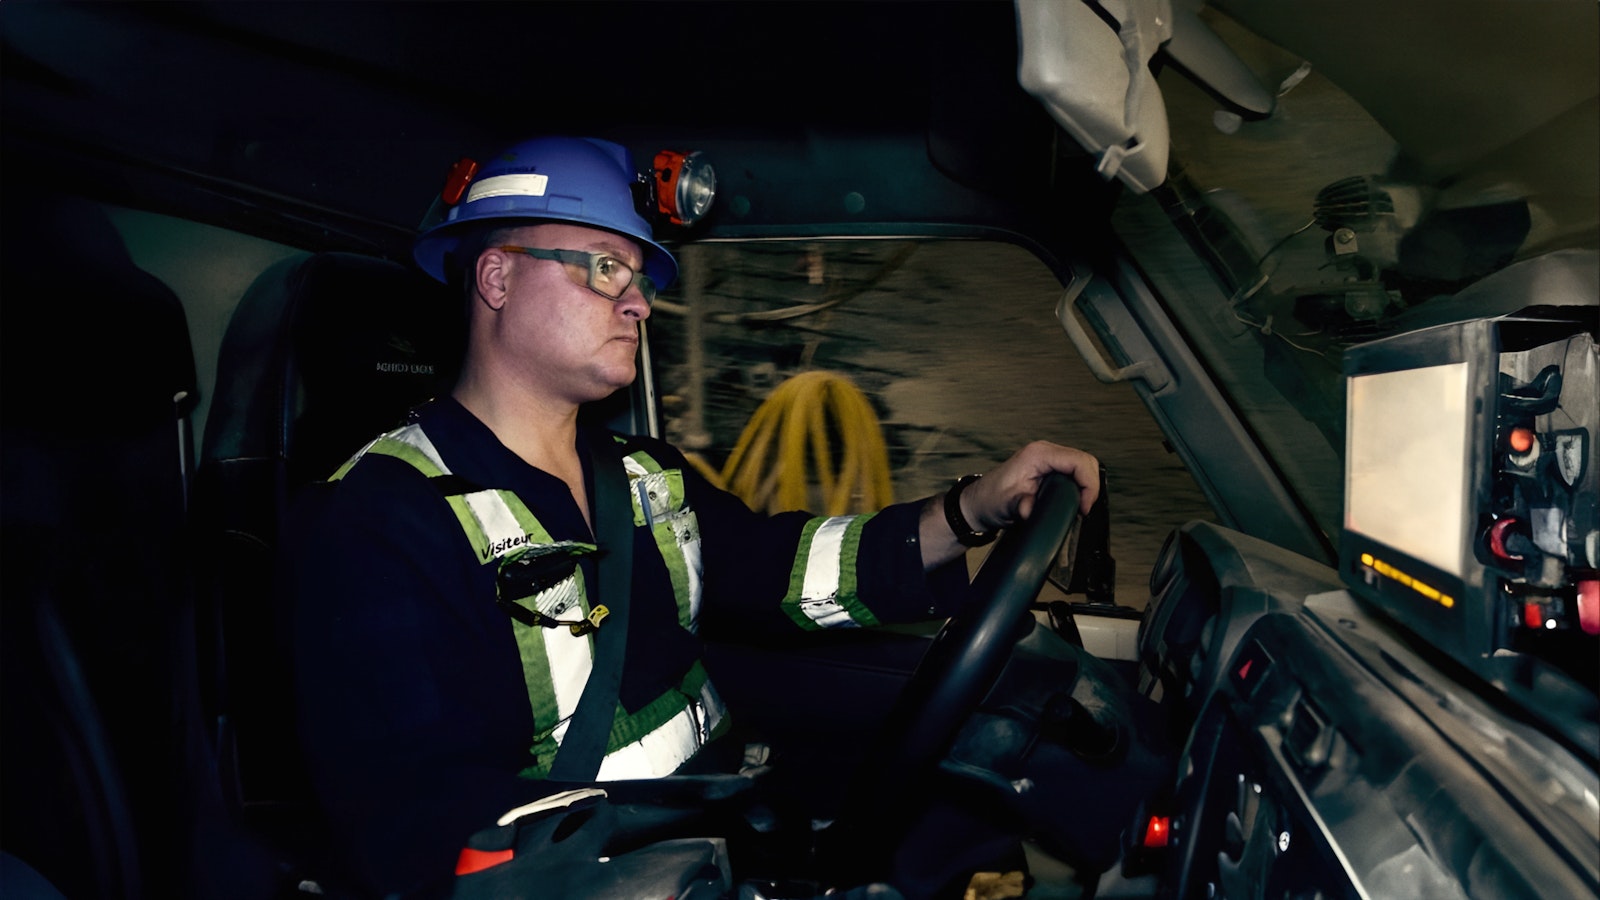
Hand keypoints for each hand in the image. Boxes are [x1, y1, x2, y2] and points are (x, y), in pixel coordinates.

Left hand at [961, 441, 1099, 531]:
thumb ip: (1020, 506)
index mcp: (1038, 454)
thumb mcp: (1005, 506)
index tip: (1083, 508)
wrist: (979, 503)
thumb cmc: (990, 500)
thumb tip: (1029, 509)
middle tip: (1083, 510)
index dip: (1088, 485)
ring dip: (1086, 486)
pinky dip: (1079, 487)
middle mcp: (1045, 452)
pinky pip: (1074, 472)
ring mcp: (1048, 459)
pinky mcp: (1050, 468)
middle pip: (1085, 461)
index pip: (1078, 461)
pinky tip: (1073, 502)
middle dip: (1090, 486)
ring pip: (1082, 466)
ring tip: (1079, 508)